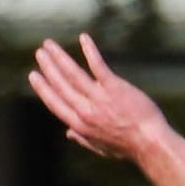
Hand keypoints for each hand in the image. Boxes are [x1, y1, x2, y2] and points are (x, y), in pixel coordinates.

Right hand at [28, 34, 169, 162]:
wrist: (150, 143)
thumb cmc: (128, 146)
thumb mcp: (101, 147)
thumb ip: (83, 138)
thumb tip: (68, 133)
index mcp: (80, 125)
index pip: (55, 103)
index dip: (43, 88)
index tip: (34, 76)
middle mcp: (86, 111)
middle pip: (61, 85)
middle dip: (48, 67)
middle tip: (40, 53)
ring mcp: (100, 99)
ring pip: (73, 74)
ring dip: (59, 57)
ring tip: (49, 44)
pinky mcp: (115, 88)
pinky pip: (98, 66)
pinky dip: (90, 51)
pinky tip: (84, 38)